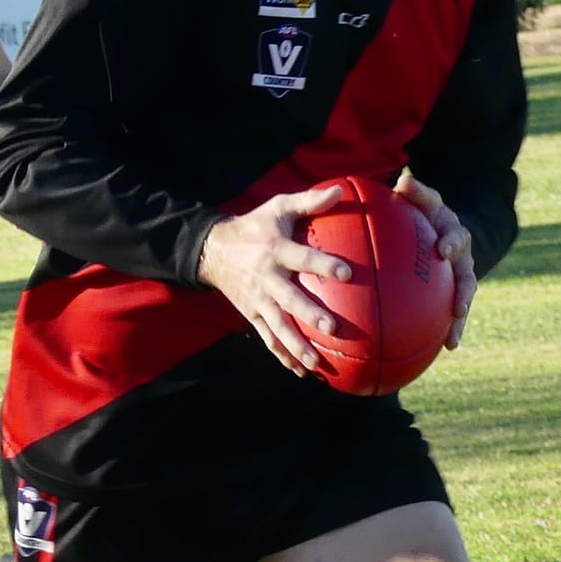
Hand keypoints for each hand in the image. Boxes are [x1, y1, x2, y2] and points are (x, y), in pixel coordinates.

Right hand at [196, 183, 353, 375]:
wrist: (214, 250)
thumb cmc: (256, 226)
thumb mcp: (278, 206)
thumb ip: (310, 201)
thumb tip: (341, 190)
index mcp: (275, 250)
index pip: (303, 258)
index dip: (323, 265)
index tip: (347, 273)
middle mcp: (266, 278)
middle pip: (289, 300)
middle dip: (310, 315)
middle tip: (333, 328)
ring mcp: (258, 300)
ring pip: (278, 326)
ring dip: (296, 346)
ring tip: (316, 363)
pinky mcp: (252, 315)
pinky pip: (268, 338)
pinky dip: (283, 355)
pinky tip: (301, 371)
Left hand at [394, 169, 476, 349]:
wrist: (441, 229)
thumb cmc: (425, 213)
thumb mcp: (423, 201)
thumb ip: (416, 193)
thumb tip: (403, 182)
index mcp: (455, 233)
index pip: (457, 236)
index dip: (451, 243)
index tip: (442, 251)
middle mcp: (463, 258)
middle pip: (468, 277)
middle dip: (464, 293)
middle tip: (458, 308)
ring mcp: (460, 278)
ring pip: (463, 301)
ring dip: (458, 322)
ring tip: (451, 341)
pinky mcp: (453, 295)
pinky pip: (450, 315)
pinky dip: (446, 331)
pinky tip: (439, 350)